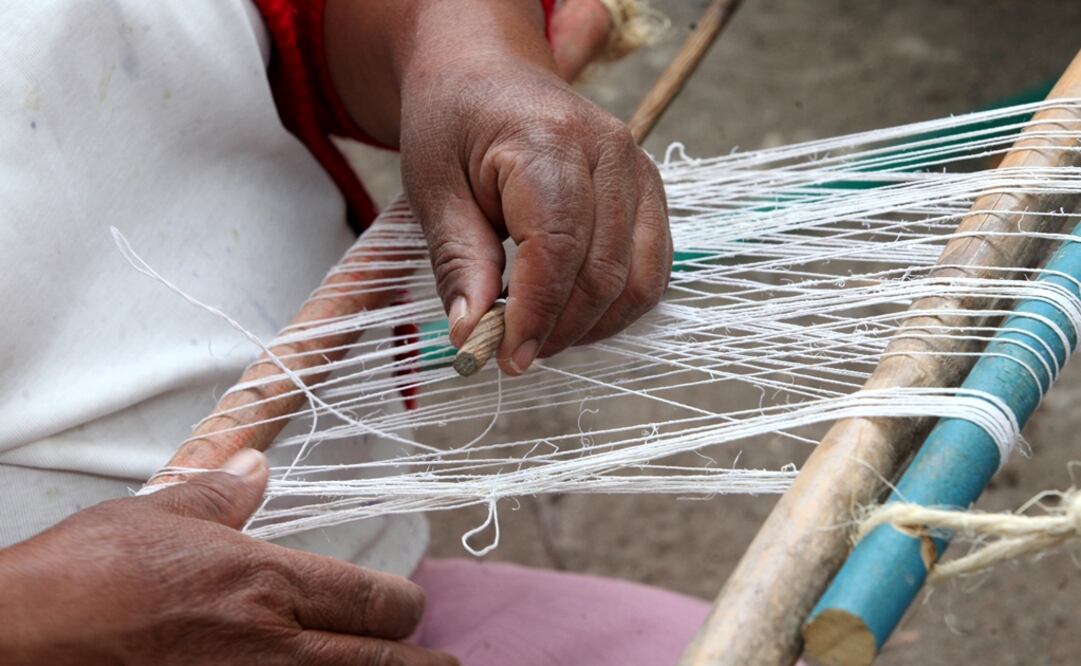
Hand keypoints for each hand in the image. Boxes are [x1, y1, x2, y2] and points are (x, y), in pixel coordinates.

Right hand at [0, 450, 454, 665]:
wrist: (19, 640)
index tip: (411, 612)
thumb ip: (222, 495)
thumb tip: (255, 468)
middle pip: (382, 663)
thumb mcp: (158, 515)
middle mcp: (272, 647)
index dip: (405, 610)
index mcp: (266, 584)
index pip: (376, 601)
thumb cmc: (83, 578)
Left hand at [327, 0, 671, 374]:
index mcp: (549, 140)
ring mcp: (639, 170)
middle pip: (603, 272)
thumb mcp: (432, 187)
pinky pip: (651, 269)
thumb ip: (458, 262)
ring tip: (539, 336)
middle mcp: (610, 151)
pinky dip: (616, 306)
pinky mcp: (649, 192)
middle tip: (512, 355)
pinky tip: (572, 315)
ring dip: (591, 326)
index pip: (558, 246)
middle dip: (558, 328)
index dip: (536, 313)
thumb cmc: (453, 120)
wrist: (487, 70)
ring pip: (637, 280)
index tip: (505, 357)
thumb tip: (472, 337)